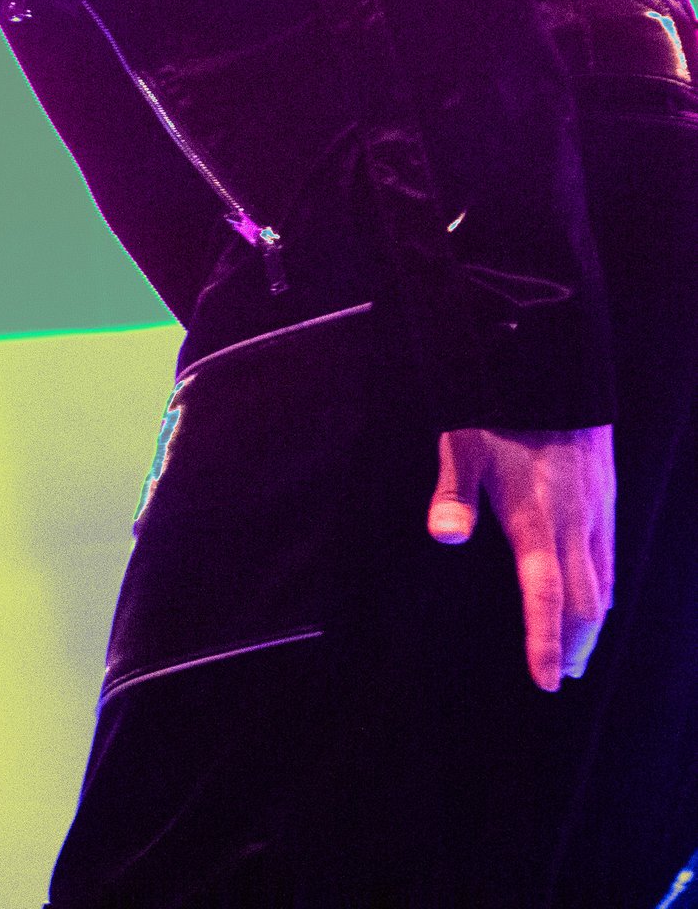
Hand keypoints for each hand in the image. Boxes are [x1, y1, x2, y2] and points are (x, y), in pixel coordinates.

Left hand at [428, 423, 614, 690]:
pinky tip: (594, 597)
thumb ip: (453, 493)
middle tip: (561, 675)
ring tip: (576, 650)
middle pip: (583, 603)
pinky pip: (610, 559)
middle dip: (573, 643)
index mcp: (538, 520)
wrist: (556, 374)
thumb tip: (445, 535)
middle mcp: (576, 525)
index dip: (544, 641)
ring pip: (603, 584)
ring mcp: (598, 514)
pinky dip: (602, 590)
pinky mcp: (607, 501)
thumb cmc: (500, 411)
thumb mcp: (463, 445)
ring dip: (590, 621)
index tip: (544, 681)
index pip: (546, 595)